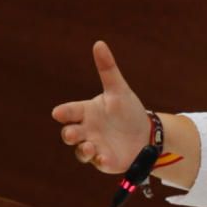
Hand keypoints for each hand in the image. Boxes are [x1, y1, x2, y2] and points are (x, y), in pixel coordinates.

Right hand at [52, 41, 149, 173]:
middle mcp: (86, 130)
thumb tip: (99, 43)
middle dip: (69, 134)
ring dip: (83, 150)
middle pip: (70, 133)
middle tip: (72, 133)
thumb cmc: (128, 110)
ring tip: (90, 147)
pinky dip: (99, 161)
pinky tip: (104, 157)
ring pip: (81, 151)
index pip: (70, 111)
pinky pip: (98, 163)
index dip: (65, 112)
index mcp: (86, 112)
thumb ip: (108, 69)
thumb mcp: (119, 90)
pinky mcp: (105, 160)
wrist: (146, 133)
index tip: (59, 113)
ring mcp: (93, 146)